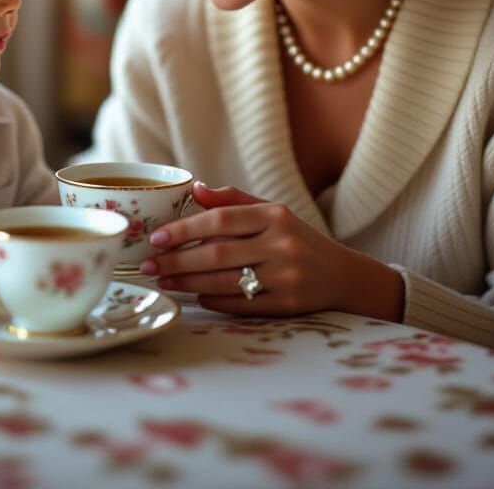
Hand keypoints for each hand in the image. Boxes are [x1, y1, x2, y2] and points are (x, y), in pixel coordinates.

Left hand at [139, 183, 403, 319]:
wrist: (344, 275)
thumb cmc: (298, 238)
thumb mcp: (272, 211)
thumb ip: (233, 200)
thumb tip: (194, 189)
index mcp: (275, 215)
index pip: (221, 219)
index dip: (185, 228)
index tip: (157, 238)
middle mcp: (282, 244)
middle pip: (218, 252)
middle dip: (178, 260)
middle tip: (149, 266)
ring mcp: (286, 277)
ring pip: (225, 280)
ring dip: (188, 281)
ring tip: (164, 281)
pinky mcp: (288, 305)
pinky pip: (241, 304)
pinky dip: (214, 300)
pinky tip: (195, 295)